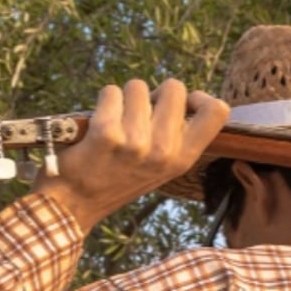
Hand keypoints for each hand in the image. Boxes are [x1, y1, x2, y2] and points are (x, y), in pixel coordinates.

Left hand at [33, 78, 228, 233]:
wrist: (74, 203)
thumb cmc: (118, 176)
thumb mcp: (160, 165)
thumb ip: (177, 134)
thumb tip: (180, 93)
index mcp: (183, 159)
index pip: (217, 112)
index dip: (200, 97)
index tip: (182, 104)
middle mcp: (164, 151)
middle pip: (174, 88)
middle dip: (154, 93)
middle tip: (139, 114)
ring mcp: (136, 143)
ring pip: (138, 86)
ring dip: (125, 97)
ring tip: (115, 121)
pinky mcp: (106, 134)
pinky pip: (111, 92)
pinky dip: (103, 100)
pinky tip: (97, 122)